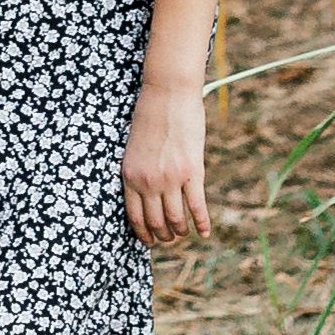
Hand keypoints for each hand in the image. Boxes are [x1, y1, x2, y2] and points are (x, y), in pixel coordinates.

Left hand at [123, 76, 210, 245]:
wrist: (167, 93)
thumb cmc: (150, 116)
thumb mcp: (134, 147)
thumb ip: (139, 171)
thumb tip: (147, 194)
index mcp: (130, 175)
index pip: (134, 216)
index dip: (143, 233)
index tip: (149, 241)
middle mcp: (148, 181)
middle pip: (156, 222)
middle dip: (164, 235)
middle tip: (169, 238)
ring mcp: (170, 178)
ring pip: (176, 219)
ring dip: (181, 231)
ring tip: (184, 233)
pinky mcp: (191, 171)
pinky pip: (196, 206)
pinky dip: (201, 223)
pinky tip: (204, 232)